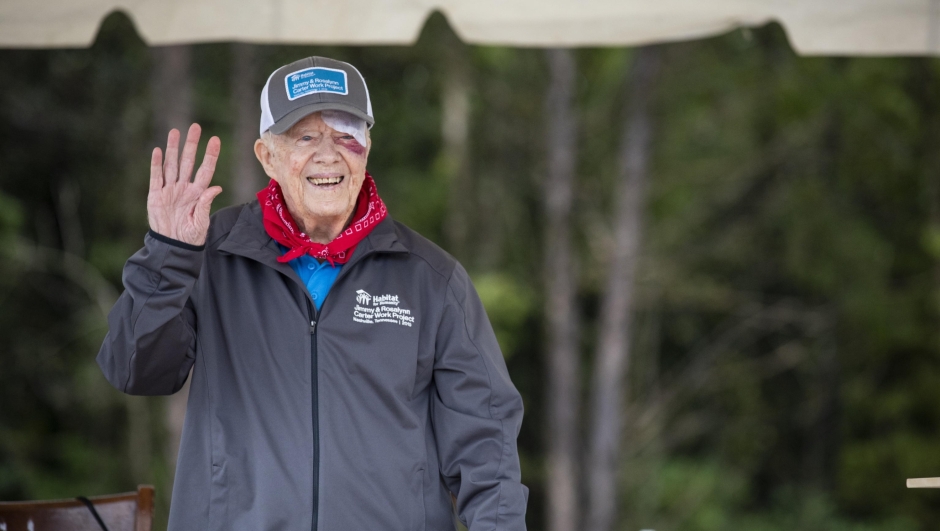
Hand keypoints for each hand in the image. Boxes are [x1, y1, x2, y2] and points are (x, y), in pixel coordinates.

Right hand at [148, 124, 222, 245]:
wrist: (172, 245)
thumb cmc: (191, 236)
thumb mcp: (201, 222)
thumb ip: (206, 204)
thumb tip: (217, 188)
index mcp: (198, 193)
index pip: (205, 169)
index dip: (210, 155)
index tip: (215, 140)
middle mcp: (184, 187)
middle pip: (188, 161)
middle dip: (191, 144)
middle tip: (195, 127)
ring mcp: (170, 189)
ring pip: (172, 164)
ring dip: (173, 148)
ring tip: (175, 132)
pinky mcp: (156, 194)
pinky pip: (156, 176)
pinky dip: (156, 164)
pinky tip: (158, 151)